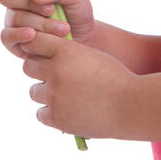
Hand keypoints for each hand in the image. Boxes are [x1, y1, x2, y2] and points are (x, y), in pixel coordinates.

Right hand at [0, 0, 96, 57]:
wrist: (85, 39)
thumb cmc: (76, 13)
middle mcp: (15, 3)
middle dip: (28, 2)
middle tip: (51, 10)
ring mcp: (12, 22)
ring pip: (14, 17)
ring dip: (40, 23)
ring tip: (63, 29)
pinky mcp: (13, 42)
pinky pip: (6, 36)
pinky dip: (19, 34)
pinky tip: (33, 35)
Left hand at [19, 29, 138, 139]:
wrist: (132, 106)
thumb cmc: (116, 78)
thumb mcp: (92, 56)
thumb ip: (67, 54)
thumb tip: (42, 57)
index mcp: (66, 51)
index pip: (33, 42)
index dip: (37, 49)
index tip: (44, 55)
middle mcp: (56, 71)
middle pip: (29, 67)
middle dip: (40, 72)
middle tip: (57, 78)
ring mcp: (54, 96)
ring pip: (34, 92)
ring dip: (46, 94)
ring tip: (68, 97)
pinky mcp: (56, 117)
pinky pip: (41, 113)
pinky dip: (51, 113)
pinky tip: (68, 111)